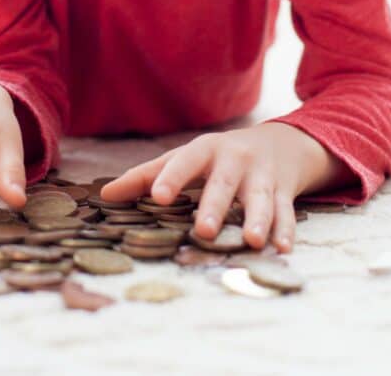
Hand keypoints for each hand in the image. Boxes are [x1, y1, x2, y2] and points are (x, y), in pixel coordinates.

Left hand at [102, 123, 348, 252]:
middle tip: (203, 230)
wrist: (281, 142)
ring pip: (259, 198)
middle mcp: (235, 160)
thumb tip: (104, 195)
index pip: (185, 161)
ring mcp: (262, 175)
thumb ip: (146, 176)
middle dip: (215, 206)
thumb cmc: (218, 156)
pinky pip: (286, 212)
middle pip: (223, 183)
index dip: (172, 178)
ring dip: (257, 219)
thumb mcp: (185, 158)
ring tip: (252, 241)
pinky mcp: (284, 191)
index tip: (158, 197)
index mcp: (205, 150)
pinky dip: (286, 230)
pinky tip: (281, 248)